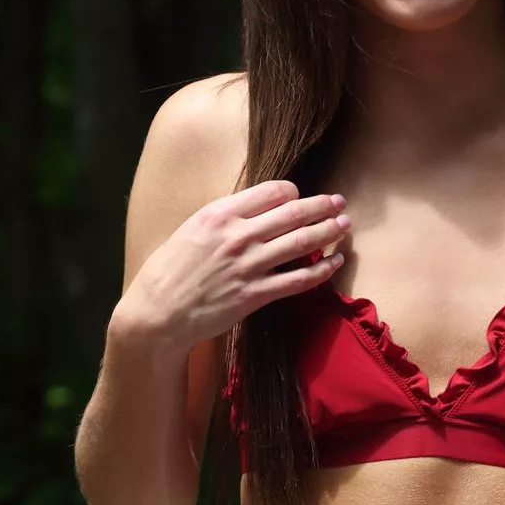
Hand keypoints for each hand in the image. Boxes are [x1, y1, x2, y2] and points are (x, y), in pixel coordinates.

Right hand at [116, 181, 349, 354]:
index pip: (271, 192)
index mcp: (219, 214)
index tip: (300, 197)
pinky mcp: (255, 295)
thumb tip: (255, 211)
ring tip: (345, 225)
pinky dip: (322, 270)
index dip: (293, 192)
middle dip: (322, 206)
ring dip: (328, 231)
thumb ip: (224, 219)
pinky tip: (335, 263)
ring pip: (301, 243)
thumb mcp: (192, 230)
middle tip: (339, 202)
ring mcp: (249, 266)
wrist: (159, 313)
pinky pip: (298, 280)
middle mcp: (237, 236)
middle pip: (293, 214)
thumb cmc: (170, 271)